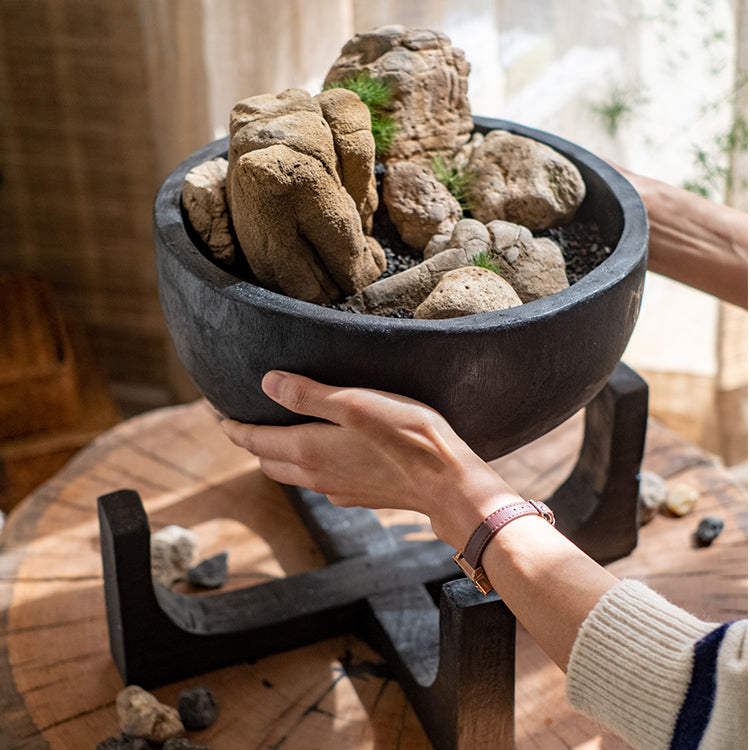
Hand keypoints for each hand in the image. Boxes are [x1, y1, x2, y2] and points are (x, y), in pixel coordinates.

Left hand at [221, 370, 520, 547]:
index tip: (218, 413)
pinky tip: (321, 453)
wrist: (447, 484)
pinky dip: (305, 466)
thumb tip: (267, 383)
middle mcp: (315, 475)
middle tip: (242, 421)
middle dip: (250, 442)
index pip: (254, 440)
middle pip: (267, 461)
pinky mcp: (358, 495)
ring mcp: (336, 489)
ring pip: (291, 474)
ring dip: (276, 455)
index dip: (233, 427)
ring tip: (276, 434)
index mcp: (308, 450)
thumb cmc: (406, 437)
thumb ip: (308, 395)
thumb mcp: (355, 404)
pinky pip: (318, 481)